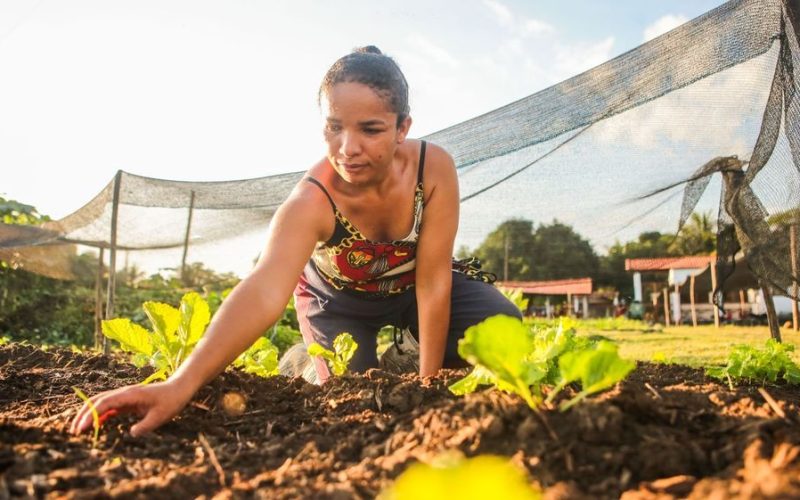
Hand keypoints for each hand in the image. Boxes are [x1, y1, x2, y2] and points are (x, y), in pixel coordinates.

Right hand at [69, 378, 194, 436]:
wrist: (179, 389)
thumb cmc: (171, 401)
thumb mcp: (161, 416)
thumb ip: (146, 426)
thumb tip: (131, 434)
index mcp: (130, 395)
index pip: (104, 403)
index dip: (90, 415)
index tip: (81, 428)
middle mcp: (124, 393)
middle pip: (97, 401)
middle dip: (83, 414)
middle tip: (73, 431)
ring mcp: (125, 396)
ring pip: (101, 403)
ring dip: (89, 414)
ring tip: (79, 430)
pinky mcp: (129, 401)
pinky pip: (110, 408)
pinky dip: (100, 415)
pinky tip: (95, 425)